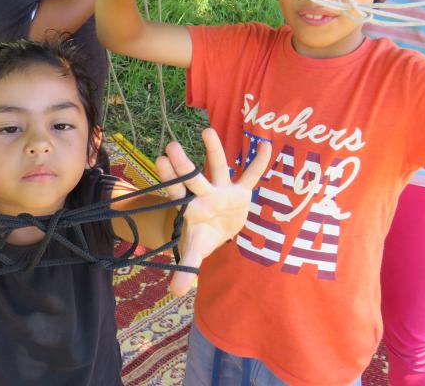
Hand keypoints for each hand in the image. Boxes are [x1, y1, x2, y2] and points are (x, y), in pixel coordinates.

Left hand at [155, 128, 271, 295]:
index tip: (159, 160)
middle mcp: (204, 194)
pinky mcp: (241, 191)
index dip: (169, 177)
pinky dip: (258, 162)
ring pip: (218, 167)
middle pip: (193, 177)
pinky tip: (264, 145)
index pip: (177, 191)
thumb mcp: (196, 250)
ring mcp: (222, 189)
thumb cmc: (204, 234)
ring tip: (207, 131)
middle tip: (171, 147)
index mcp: (191, 207)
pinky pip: (251, 176)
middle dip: (183, 164)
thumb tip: (174, 293)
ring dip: (214, 150)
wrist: (221, 228)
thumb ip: (186, 268)